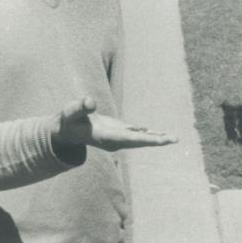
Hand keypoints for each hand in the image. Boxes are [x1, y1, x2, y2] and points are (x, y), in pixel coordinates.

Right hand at [53, 97, 175, 150]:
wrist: (66, 131)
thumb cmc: (67, 121)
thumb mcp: (70, 112)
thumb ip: (80, 107)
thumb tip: (90, 101)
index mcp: (107, 137)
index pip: (130, 138)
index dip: (146, 139)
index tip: (161, 141)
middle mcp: (115, 140)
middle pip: (140, 141)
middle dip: (157, 140)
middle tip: (175, 139)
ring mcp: (118, 137)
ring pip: (140, 138)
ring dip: (156, 138)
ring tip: (174, 138)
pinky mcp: (119, 132)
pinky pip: (137, 134)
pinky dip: (149, 133)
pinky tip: (160, 133)